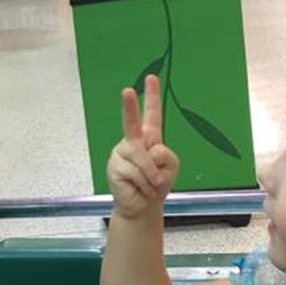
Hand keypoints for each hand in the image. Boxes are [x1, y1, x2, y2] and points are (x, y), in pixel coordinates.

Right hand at [107, 75, 179, 219]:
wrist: (142, 206)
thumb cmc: (156, 184)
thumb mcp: (170, 166)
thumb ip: (163, 155)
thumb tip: (147, 152)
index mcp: (149, 138)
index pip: (152, 114)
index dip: (152, 96)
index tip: (151, 78)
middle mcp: (133, 141)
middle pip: (131, 122)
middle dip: (129, 106)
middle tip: (127, 90)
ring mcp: (122, 153)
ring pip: (143, 158)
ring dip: (153, 177)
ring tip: (152, 186)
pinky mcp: (115, 167)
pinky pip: (137, 172)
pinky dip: (145, 185)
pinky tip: (141, 189)